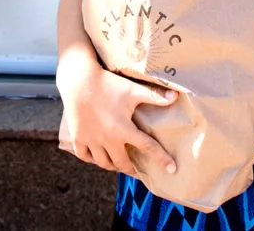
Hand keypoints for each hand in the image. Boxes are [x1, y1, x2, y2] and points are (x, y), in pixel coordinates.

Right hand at [56, 54, 177, 175]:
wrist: (79, 81)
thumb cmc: (108, 84)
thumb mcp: (133, 90)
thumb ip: (155, 96)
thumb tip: (176, 95)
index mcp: (123, 130)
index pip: (148, 148)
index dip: (162, 159)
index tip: (172, 169)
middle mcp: (108, 140)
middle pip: (122, 163)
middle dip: (131, 169)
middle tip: (136, 171)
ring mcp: (91, 141)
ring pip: (103, 163)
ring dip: (113, 166)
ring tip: (118, 164)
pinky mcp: (77, 137)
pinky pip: (85, 156)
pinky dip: (92, 159)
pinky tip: (97, 157)